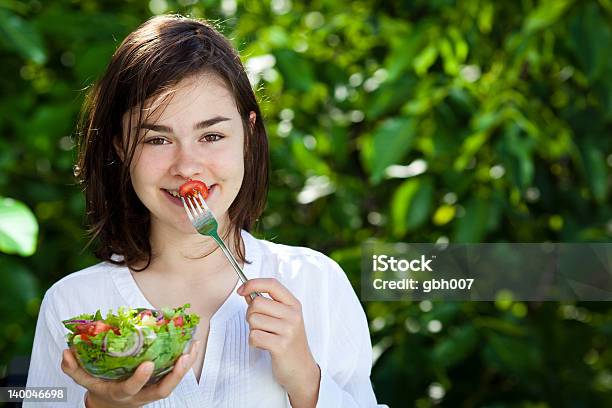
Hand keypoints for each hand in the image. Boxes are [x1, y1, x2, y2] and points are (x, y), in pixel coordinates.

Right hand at [61, 341, 201, 407]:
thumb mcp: (84, 380)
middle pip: (162, 391)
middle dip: (174, 376)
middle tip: (183, 357)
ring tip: (193, 346)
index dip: (140, 378)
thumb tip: (66, 351)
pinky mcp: (161, 382)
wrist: (112, 403)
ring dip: (185, 366)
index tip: (148, 364)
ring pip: (173, 383)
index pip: (131, 389)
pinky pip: (176, 373)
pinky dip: (186, 360)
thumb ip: (74, 368)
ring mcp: (153, 389)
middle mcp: (141, 394)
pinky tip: (193, 344)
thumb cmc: (100, 387)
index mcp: (121, 393)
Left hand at [238, 278, 319, 407]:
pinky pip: (254, 336)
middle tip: (258, 325)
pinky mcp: (281, 346)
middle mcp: (293, 315)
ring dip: (253, 330)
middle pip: (257, 303)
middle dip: (250, 314)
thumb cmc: (289, 341)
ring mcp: (288, 330)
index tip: (241, 290)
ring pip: (253, 320)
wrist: (301, 369)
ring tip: (265, 336)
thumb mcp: (283, 318)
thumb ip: (266, 304)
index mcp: (294, 304)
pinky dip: (254, 342)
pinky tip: (264, 346)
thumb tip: (246, 291)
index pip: (272, 284)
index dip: (253, 283)